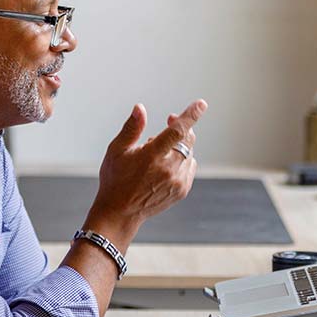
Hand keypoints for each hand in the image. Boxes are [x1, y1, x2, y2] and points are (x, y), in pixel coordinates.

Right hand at [87, 99, 206, 244]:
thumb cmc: (115, 179)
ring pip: (189, 153)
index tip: (201, 104)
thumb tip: (140, 108)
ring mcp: (177, 181)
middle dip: (182, 127)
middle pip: (187, 140)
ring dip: (179, 145)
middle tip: (169, 120)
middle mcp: (168, 169)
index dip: (190, 115)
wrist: (120, 212)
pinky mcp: (182, 190)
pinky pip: (190, 167)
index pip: (177, 131)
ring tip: (158, 152)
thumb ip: (132, 128)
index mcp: (151, 156)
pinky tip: (165, 165)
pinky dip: (182, 160)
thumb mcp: (117, 150)